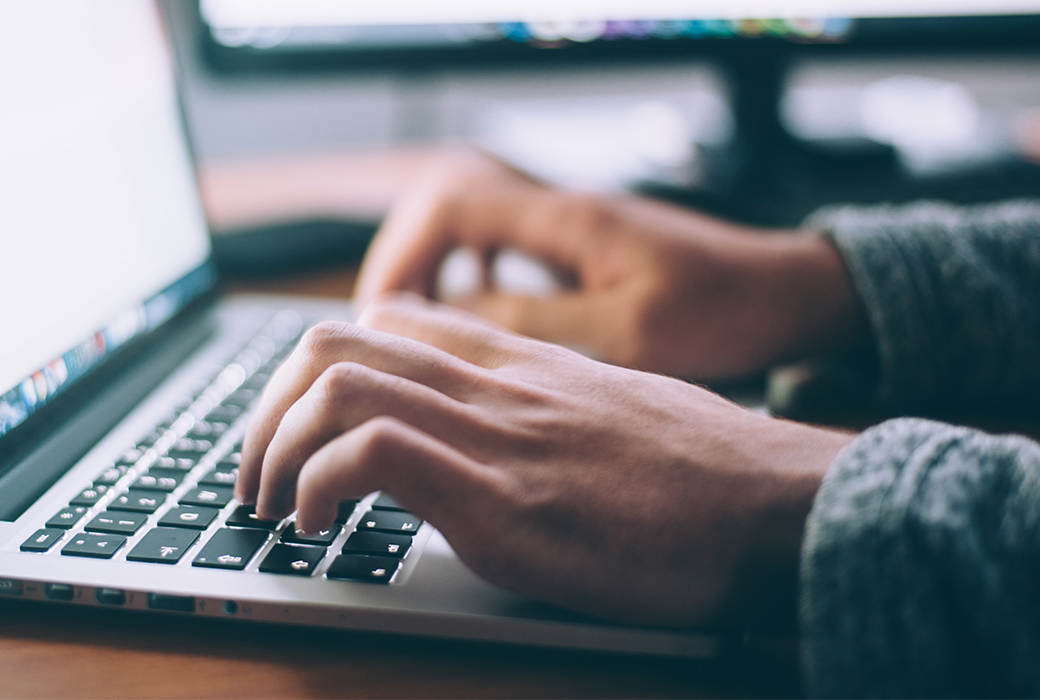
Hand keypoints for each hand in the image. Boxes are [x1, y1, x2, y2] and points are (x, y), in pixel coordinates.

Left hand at [238, 295, 853, 627]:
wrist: (783, 506)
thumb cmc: (709, 474)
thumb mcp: (613, 413)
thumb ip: (542, 408)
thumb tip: (495, 439)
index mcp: (520, 363)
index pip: (387, 320)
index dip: (317, 368)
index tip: (299, 426)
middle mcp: (496, 383)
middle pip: (334, 341)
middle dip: (267, 409)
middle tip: (257, 473)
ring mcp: (496, 435)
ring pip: (336, 383)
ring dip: (273, 447)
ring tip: (271, 505)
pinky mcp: (503, 500)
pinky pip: (372, 453)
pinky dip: (317, 484)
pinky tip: (318, 526)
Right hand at [354, 150, 867, 379]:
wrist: (788, 293)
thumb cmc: (724, 311)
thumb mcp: (627, 333)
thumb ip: (534, 324)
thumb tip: (448, 321)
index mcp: (566, 219)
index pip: (449, 205)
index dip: (402, 256)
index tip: (382, 315)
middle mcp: (560, 210)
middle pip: (446, 208)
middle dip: (405, 263)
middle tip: (385, 328)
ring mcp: (571, 227)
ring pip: (471, 228)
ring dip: (435, 271)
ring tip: (416, 329)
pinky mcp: (583, 249)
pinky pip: (503, 249)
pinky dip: (472, 279)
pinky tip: (475, 321)